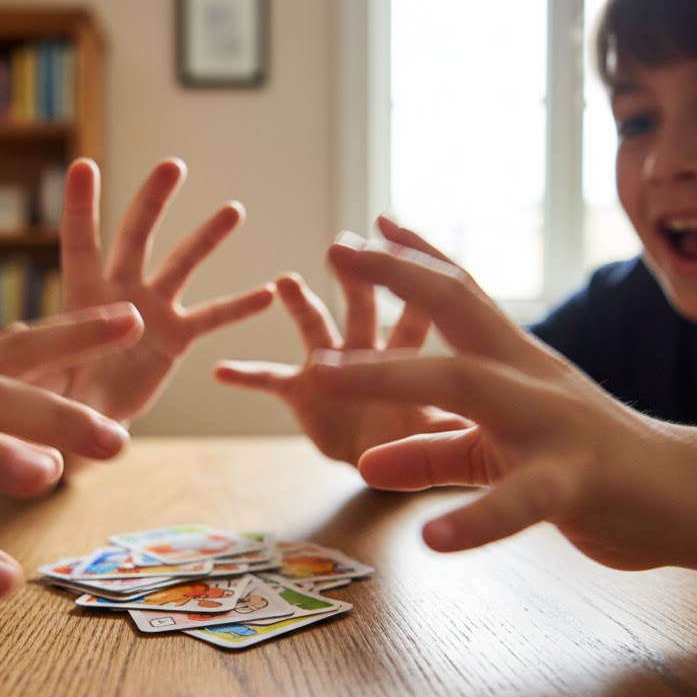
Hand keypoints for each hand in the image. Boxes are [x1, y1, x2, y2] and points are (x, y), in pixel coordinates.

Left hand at [52, 157, 274, 422]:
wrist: (92, 418)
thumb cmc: (60, 394)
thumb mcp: (42, 381)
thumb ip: (40, 365)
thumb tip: (21, 341)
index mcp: (81, 295)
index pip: (80, 244)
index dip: (80, 207)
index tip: (84, 166)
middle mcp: (120, 292)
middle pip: (137, 236)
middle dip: (153, 201)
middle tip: (172, 166)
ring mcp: (152, 310)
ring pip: (182, 265)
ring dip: (207, 238)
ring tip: (233, 209)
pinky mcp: (176, 337)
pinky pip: (210, 318)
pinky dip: (238, 307)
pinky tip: (268, 294)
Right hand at [214, 215, 468, 464]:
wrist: (389, 464)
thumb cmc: (424, 440)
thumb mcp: (446, 438)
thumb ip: (454, 430)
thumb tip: (475, 423)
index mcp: (414, 354)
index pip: (421, 309)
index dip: (413, 273)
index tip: (396, 233)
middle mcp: (371, 349)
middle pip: (368, 304)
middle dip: (358, 275)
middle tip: (344, 244)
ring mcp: (335, 368)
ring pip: (317, 328)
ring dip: (302, 305)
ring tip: (286, 281)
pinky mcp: (305, 394)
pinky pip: (271, 381)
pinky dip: (248, 376)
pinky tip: (221, 370)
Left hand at [311, 229, 696, 573]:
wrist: (682, 496)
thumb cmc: (587, 465)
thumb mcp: (495, 454)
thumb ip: (431, 453)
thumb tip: (364, 464)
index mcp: (515, 364)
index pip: (461, 297)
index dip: (411, 262)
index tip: (362, 229)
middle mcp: (531, 378)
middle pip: (458, 313)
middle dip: (396, 278)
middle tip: (336, 250)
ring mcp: (553, 424)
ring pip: (468, 386)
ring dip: (389, 376)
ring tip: (321, 374)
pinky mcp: (574, 484)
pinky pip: (522, 500)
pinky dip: (476, 519)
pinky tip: (432, 540)